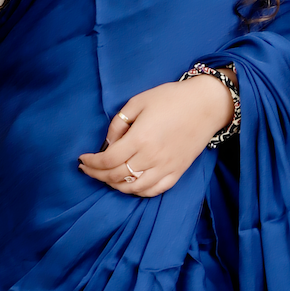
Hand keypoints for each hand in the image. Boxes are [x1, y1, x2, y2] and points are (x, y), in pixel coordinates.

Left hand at [78, 77, 231, 197]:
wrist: (207, 105)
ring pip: (133, 188)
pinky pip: (154, 190)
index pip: (108, 160)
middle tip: (88, 170)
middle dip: (97, 175)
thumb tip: (109, 143)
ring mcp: (166, 167)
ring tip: (106, 178)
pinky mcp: (177, 172)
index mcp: (140, 138)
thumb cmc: (172, 98)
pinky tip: (130, 185)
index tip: (82, 160)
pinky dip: (138, 192)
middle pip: (117, 176)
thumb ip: (119, 123)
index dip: (91, 163)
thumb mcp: (139, 101)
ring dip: (115, 186)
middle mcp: (152, 157)